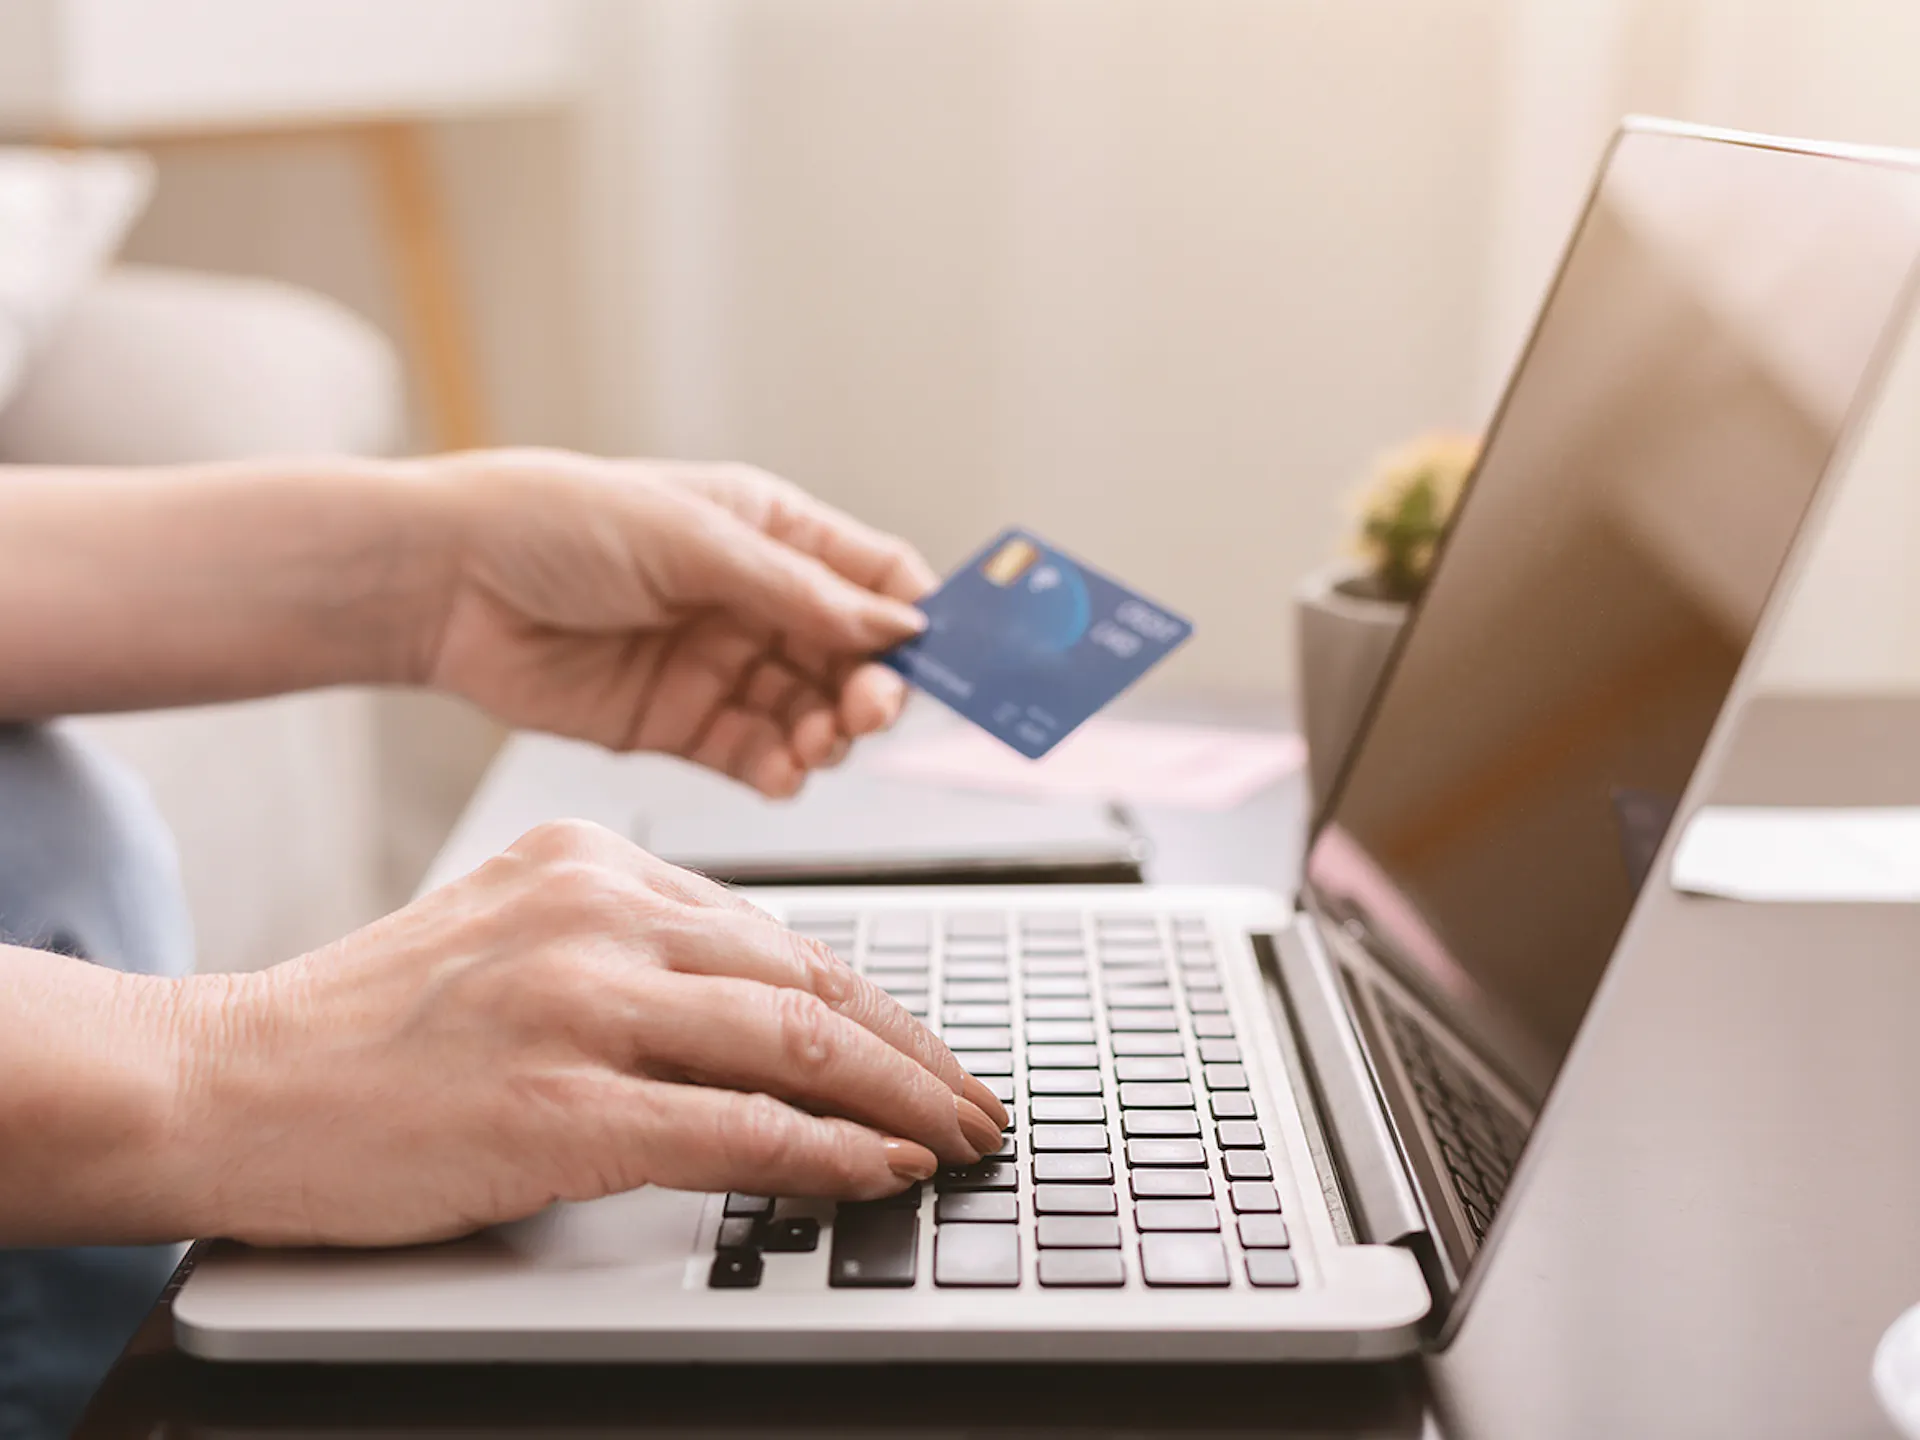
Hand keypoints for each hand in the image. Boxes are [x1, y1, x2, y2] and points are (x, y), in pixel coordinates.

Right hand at [163, 821, 1005, 1246]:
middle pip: (811, 983)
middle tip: (978, 1101)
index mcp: (593, 863)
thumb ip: (635, 953)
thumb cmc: (371, 1028)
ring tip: (956, 1141)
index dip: (877, 1005)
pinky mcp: (555, 1105)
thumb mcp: (515, 937)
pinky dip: (827, 1154)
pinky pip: (737, 1128)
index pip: (780, 938)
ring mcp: (578, 1005)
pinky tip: (878, 1173)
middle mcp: (598, 914)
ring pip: (795, 1045)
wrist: (230, 1080)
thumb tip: (767, 1012)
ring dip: (900, 1102)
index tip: (929, 1052)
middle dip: (916, 1054)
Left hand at [418, 451, 938, 796]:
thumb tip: (894, 628)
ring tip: (813, 746)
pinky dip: (778, 770)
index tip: (945, 660)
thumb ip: (796, 591)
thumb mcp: (692, 541)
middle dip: (872, 690)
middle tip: (866, 712)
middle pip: (854, 658)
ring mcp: (720, 666)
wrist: (448, 582)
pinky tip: (779, 773)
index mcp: (771, 533)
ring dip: (826, 736)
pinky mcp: (681, 724)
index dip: (918, 620)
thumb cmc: (557, 523)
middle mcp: (756, 602)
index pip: (875, 579)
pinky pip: (754, 755)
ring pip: (810, 714)